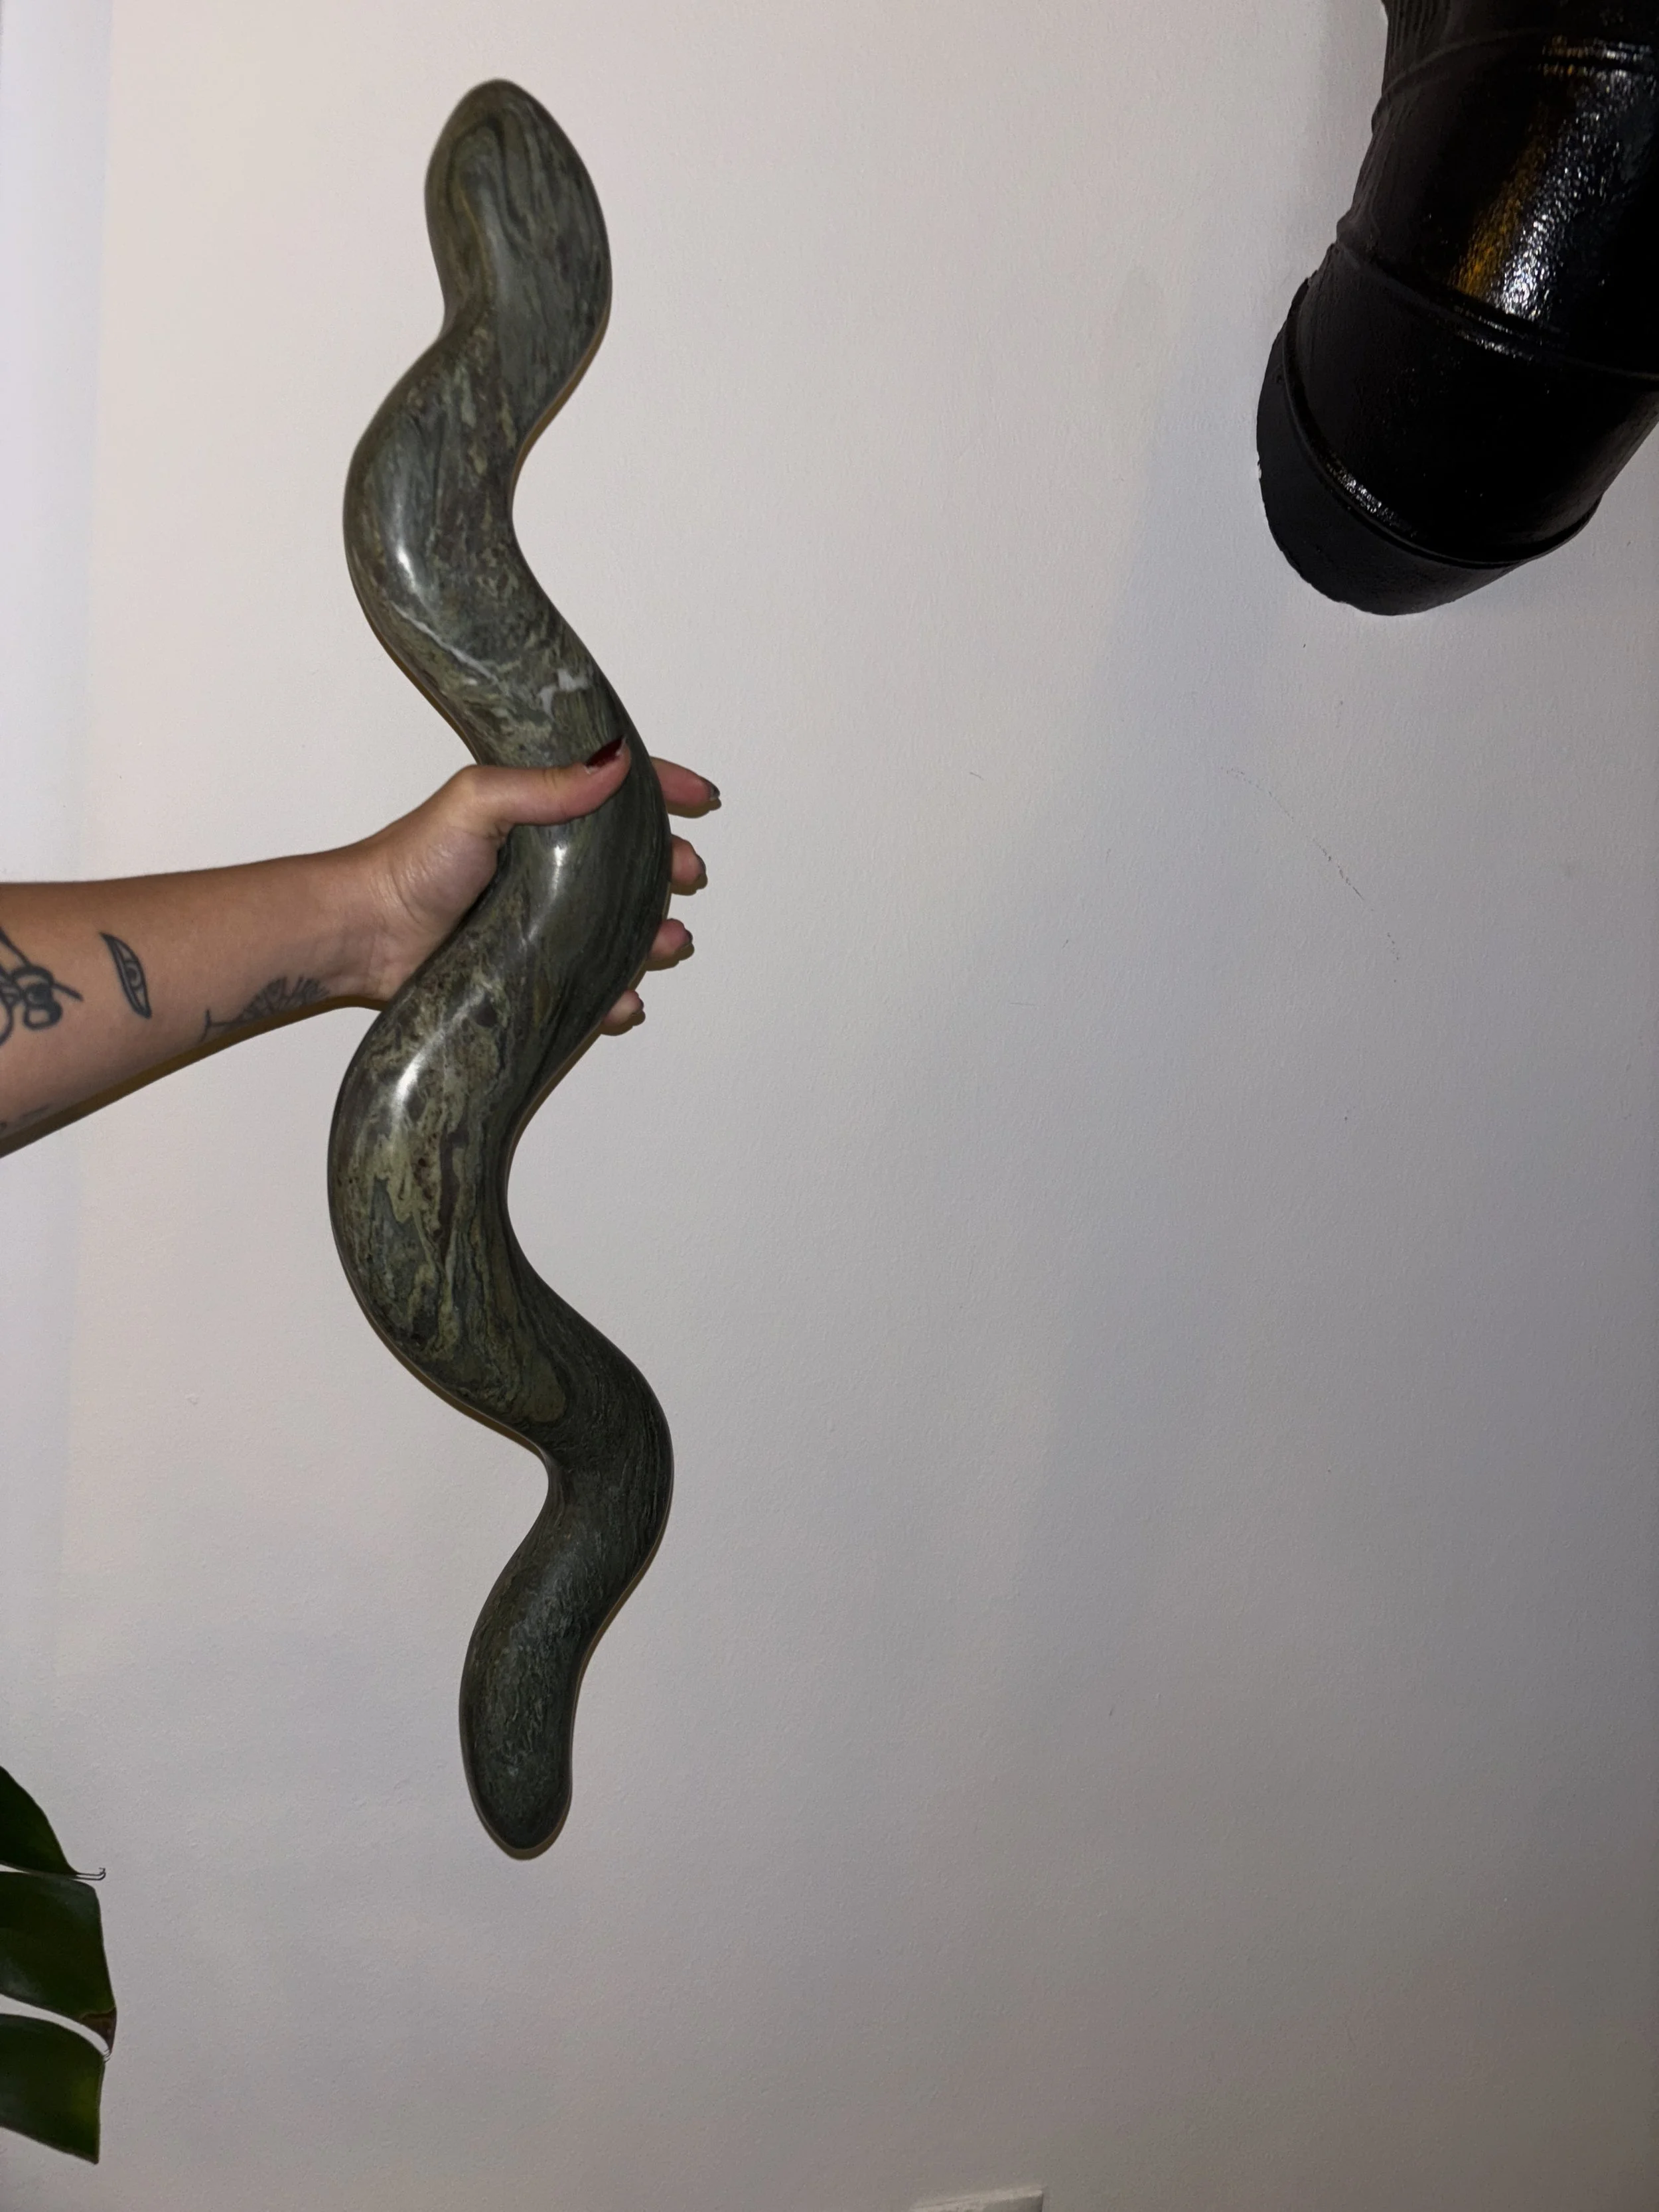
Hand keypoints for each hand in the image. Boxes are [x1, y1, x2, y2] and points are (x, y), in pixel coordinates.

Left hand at [346, 745, 713, 1027]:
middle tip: (690, 873)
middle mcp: (544, 862)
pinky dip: (612, 994)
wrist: (364, 934)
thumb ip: (544, 785)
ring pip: (617, 924)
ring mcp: (539, 917)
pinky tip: (626, 999)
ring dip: (653, 934)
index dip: (662, 787)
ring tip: (672, 943)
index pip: (610, 786)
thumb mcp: (478, 802)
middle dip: (669, 867)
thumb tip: (615, 762)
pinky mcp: (526, 966)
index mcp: (535, 810)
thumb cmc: (410, 861)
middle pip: (629, 860)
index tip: (702, 797)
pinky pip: (584, 981)